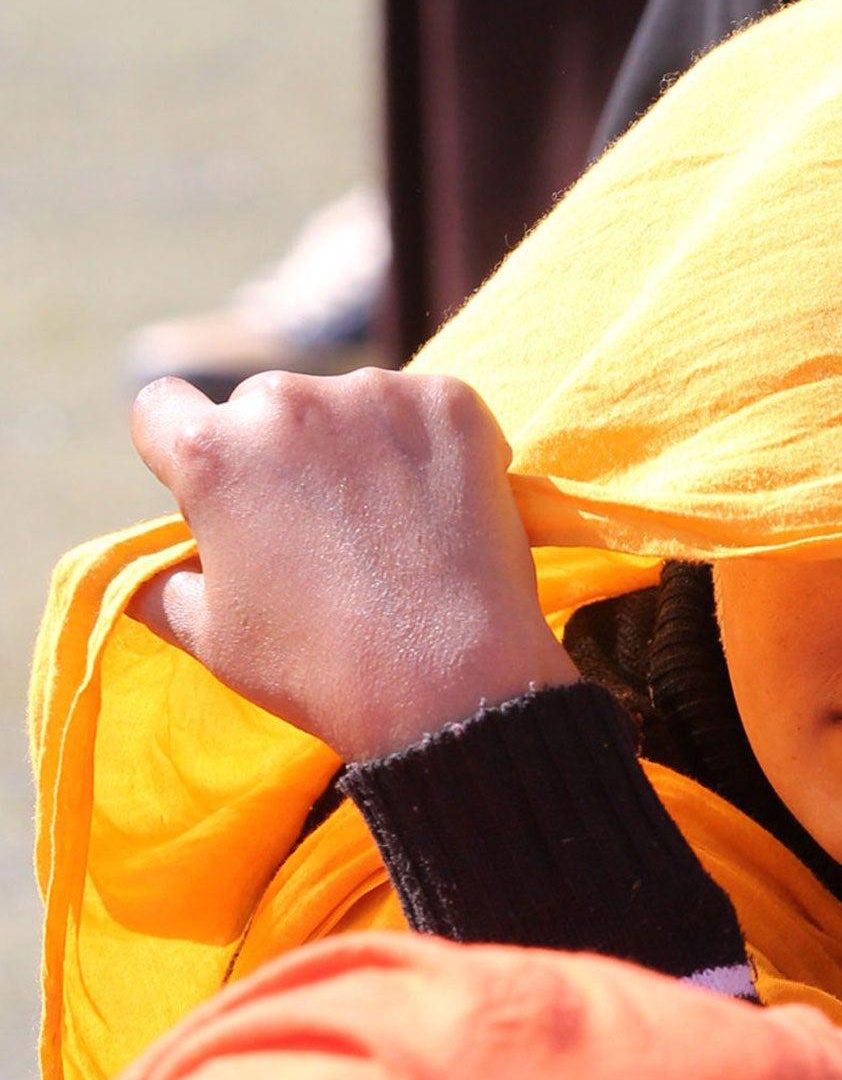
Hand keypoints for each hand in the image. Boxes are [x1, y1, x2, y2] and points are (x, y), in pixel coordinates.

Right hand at [129, 369, 576, 761]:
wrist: (453, 684)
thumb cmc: (321, 667)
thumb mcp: (208, 635)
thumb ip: (159, 579)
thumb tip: (150, 560)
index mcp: (210, 452)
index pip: (163, 408)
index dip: (184, 449)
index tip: (222, 489)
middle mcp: (285, 403)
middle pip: (266, 407)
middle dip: (282, 455)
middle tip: (325, 531)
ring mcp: (376, 395)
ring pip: (350, 406)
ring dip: (360, 445)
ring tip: (391, 530)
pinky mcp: (452, 402)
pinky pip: (429, 410)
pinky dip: (434, 447)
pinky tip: (444, 510)